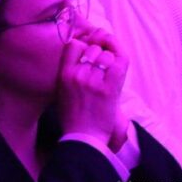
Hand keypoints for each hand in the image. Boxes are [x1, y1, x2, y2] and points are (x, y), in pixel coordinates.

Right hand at [57, 27, 128, 145]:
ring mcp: (93, 82)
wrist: (83, 137)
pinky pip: (118, 64)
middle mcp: (77, 75)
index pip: (74, 44)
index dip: (84, 45)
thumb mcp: (62, 88)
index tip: (90, 53)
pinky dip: (120, 63)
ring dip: (111, 60)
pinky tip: (118, 69)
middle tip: (103, 66)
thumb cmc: (73, 115)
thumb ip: (69, 69)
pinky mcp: (108, 90)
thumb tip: (83, 48)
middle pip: (93, 49)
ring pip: (106, 55)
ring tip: (109, 73)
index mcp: (63, 73)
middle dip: (100, 54)